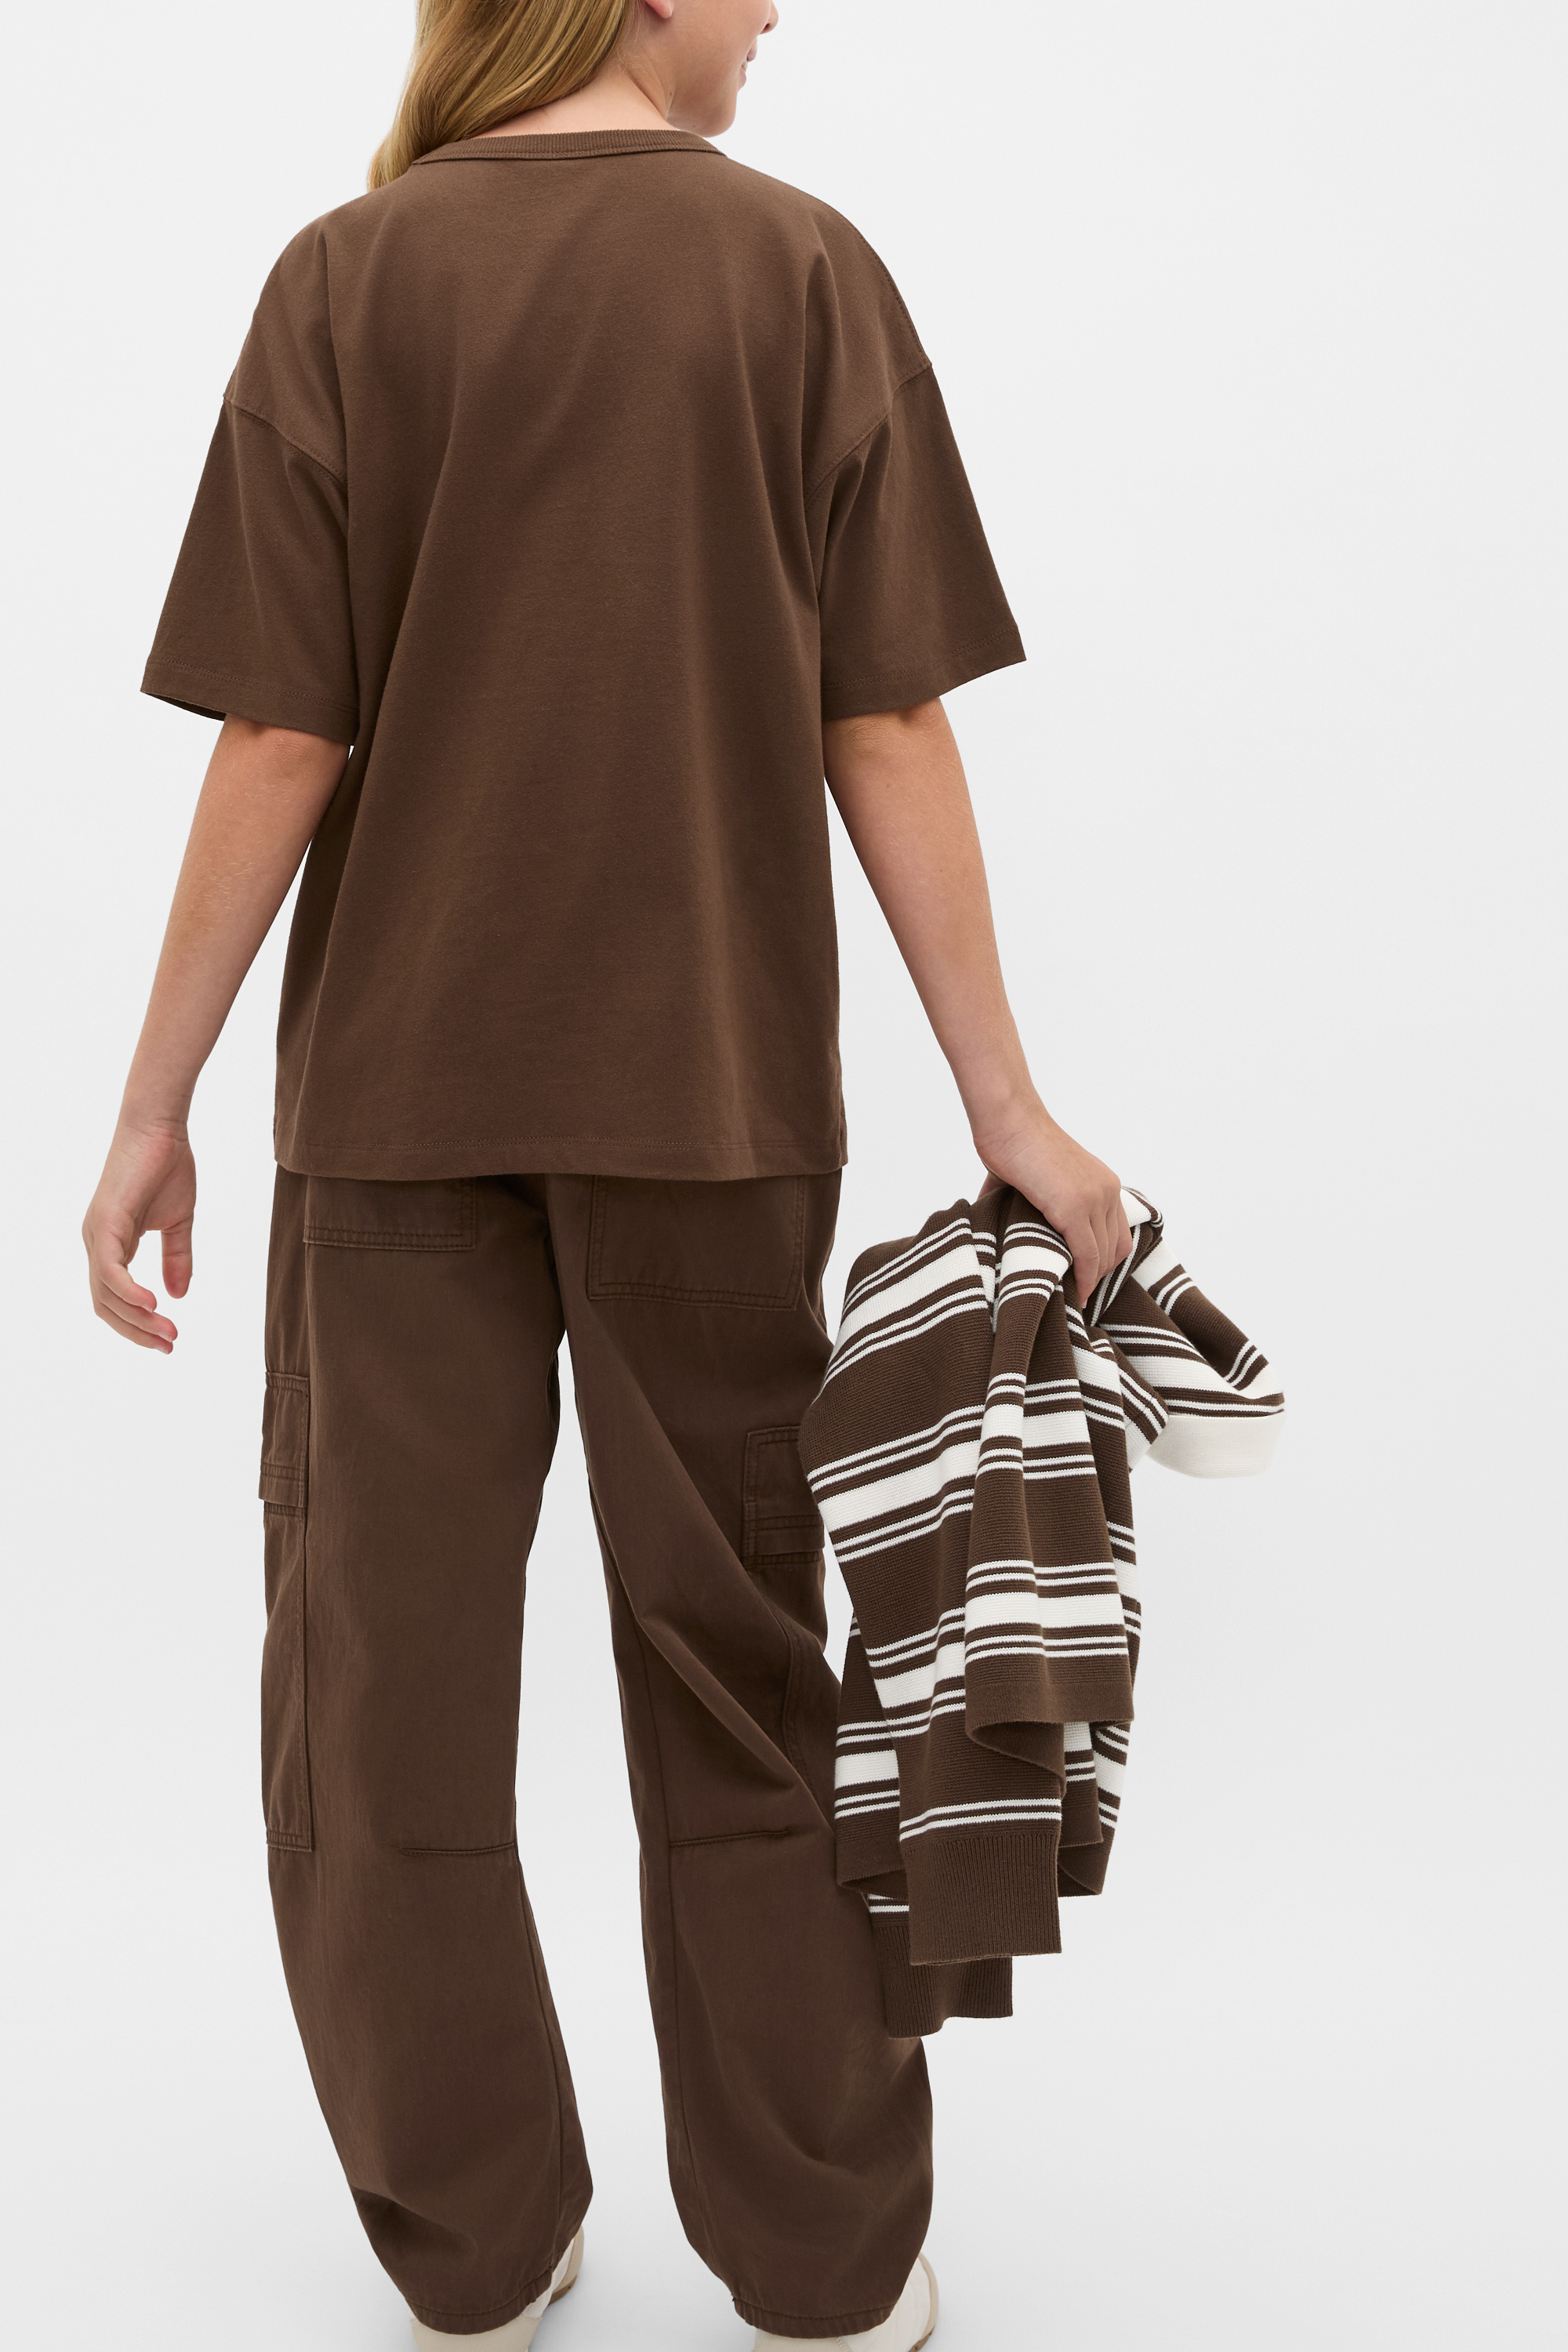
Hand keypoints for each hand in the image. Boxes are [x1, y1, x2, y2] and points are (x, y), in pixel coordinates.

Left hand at [83, 1117, 196, 1351]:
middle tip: (170, 1345)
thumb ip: (177, 1257)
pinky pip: (109, 1270)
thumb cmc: (167, 1165)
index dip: (139, 1324)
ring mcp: (97, 1234)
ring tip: (169, 1332)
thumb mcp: (178, 1222)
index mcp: (111, 1243)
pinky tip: (153, 1306)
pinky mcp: (105, 1222)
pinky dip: (129, 1292)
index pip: (114, 1298)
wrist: (161, 1127)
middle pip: (105, 1305)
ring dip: (138, 1319)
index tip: (170, 1340)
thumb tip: (178, 1295)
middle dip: (137, 1331)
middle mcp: (96, 1242)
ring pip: (106, 1294)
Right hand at [975, 1101, 1131, 1308]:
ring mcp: (1093, 1198)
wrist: (1008, 1120)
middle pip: (1116, 1249)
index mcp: (1103, 1183)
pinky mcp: (1073, 1207)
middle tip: (1077, 1294)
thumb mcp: (1032, 1179)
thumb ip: (1024, 1204)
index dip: (1104, 1261)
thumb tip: (994, 1220)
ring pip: (1104, 1256)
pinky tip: (1075, 1294)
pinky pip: (1087, 1255)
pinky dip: (1084, 1279)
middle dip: (1098, 1275)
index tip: (1085, 1279)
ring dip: (1090, 1281)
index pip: (1118, 1234)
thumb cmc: (1012, 1144)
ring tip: (1073, 1298)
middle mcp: (1107, 1190)